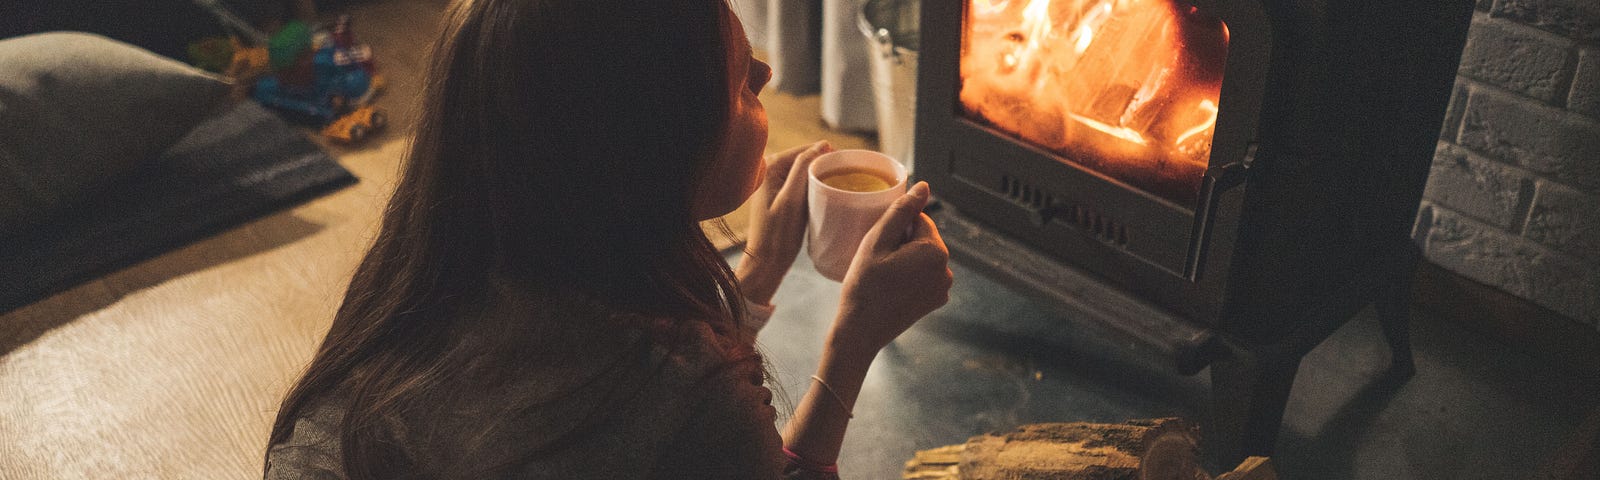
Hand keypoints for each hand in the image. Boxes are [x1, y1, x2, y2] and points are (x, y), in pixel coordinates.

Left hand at [736, 140, 833, 304]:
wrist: (767, 263)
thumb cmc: (778, 234)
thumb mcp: (792, 199)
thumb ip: (803, 168)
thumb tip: (823, 144)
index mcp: (770, 167)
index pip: (804, 150)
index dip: (827, 155)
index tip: (849, 165)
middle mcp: (768, 170)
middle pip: (805, 160)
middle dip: (824, 166)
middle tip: (847, 177)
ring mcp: (773, 183)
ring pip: (804, 172)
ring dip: (820, 177)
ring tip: (840, 185)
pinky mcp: (779, 196)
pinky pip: (801, 184)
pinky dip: (814, 187)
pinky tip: (826, 195)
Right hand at [831, 181, 951, 356]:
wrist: (861, 331)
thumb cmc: (864, 284)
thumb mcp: (877, 241)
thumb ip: (902, 211)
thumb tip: (924, 187)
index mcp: (935, 251)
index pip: (918, 219)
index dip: (896, 228)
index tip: (879, 245)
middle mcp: (946, 269)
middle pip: (923, 238)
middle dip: (903, 243)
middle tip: (878, 260)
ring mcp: (943, 288)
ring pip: (923, 257)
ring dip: (906, 258)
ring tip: (883, 274)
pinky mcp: (936, 301)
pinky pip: (924, 275)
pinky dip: (910, 275)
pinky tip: (891, 287)